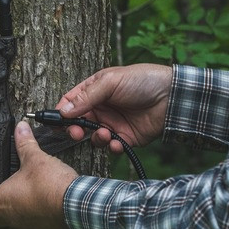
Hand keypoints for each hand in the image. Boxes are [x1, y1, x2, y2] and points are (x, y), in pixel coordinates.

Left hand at [0, 119, 75, 228]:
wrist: (77, 205)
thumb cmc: (50, 186)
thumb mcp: (35, 159)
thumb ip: (25, 143)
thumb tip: (20, 128)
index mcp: (1, 203)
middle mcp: (11, 218)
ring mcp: (27, 225)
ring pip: (11, 220)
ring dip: (10, 210)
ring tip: (14, 195)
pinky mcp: (43, 228)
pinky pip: (29, 221)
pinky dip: (29, 211)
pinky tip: (36, 199)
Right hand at [57, 63, 171, 153]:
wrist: (172, 97)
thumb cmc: (143, 81)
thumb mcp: (111, 82)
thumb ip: (86, 96)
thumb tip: (63, 109)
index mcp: (95, 90)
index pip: (71, 102)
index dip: (61, 112)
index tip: (56, 122)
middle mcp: (102, 107)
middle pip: (79, 122)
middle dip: (75, 129)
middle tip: (76, 133)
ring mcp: (113, 123)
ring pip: (93, 136)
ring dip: (95, 138)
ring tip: (105, 134)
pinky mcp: (125, 137)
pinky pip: (111, 146)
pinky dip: (110, 147)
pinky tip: (116, 142)